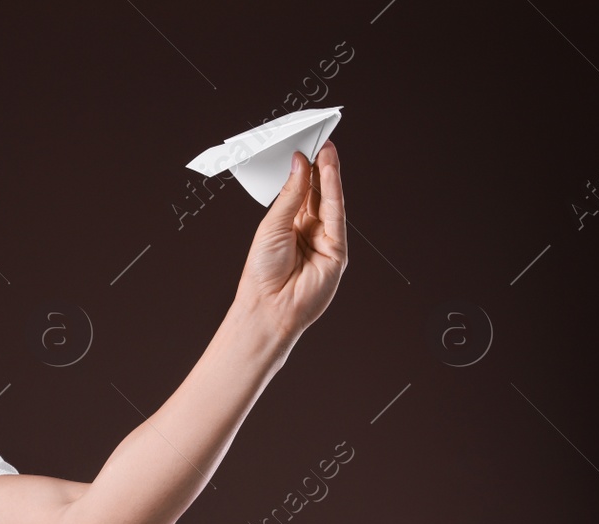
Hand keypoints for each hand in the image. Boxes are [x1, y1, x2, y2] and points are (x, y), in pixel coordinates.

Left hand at [233, 141, 346, 342]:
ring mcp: (325, 240)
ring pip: (329, 201)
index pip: (301, 191)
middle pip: (317, 193)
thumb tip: (300, 163)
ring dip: (329, 174)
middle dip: (319, 167)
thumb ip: (291, 194)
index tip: (305, 145)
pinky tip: (329, 171)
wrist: (268, 307)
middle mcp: (308, 231)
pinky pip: (337, 215)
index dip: (304, 169)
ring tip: (326, 149)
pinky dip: (334, 191)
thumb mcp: (272, 225)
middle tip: (319, 140)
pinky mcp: (337, 250)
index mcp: (289, 226)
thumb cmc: (261, 273)